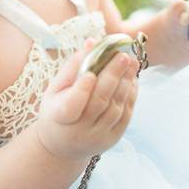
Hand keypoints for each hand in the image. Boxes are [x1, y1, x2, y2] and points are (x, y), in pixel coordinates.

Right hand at [35, 39, 138, 162]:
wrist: (62, 146)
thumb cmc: (57, 110)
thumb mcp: (55, 90)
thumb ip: (72, 67)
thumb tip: (91, 42)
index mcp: (59, 118)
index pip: (71, 105)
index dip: (82, 90)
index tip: (91, 72)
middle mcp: (79, 131)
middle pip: (99, 102)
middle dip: (112, 76)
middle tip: (123, 56)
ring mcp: (98, 137)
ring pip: (115, 108)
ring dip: (126, 84)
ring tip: (132, 63)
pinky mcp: (112, 139)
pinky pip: (125, 116)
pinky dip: (131, 96)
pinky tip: (132, 80)